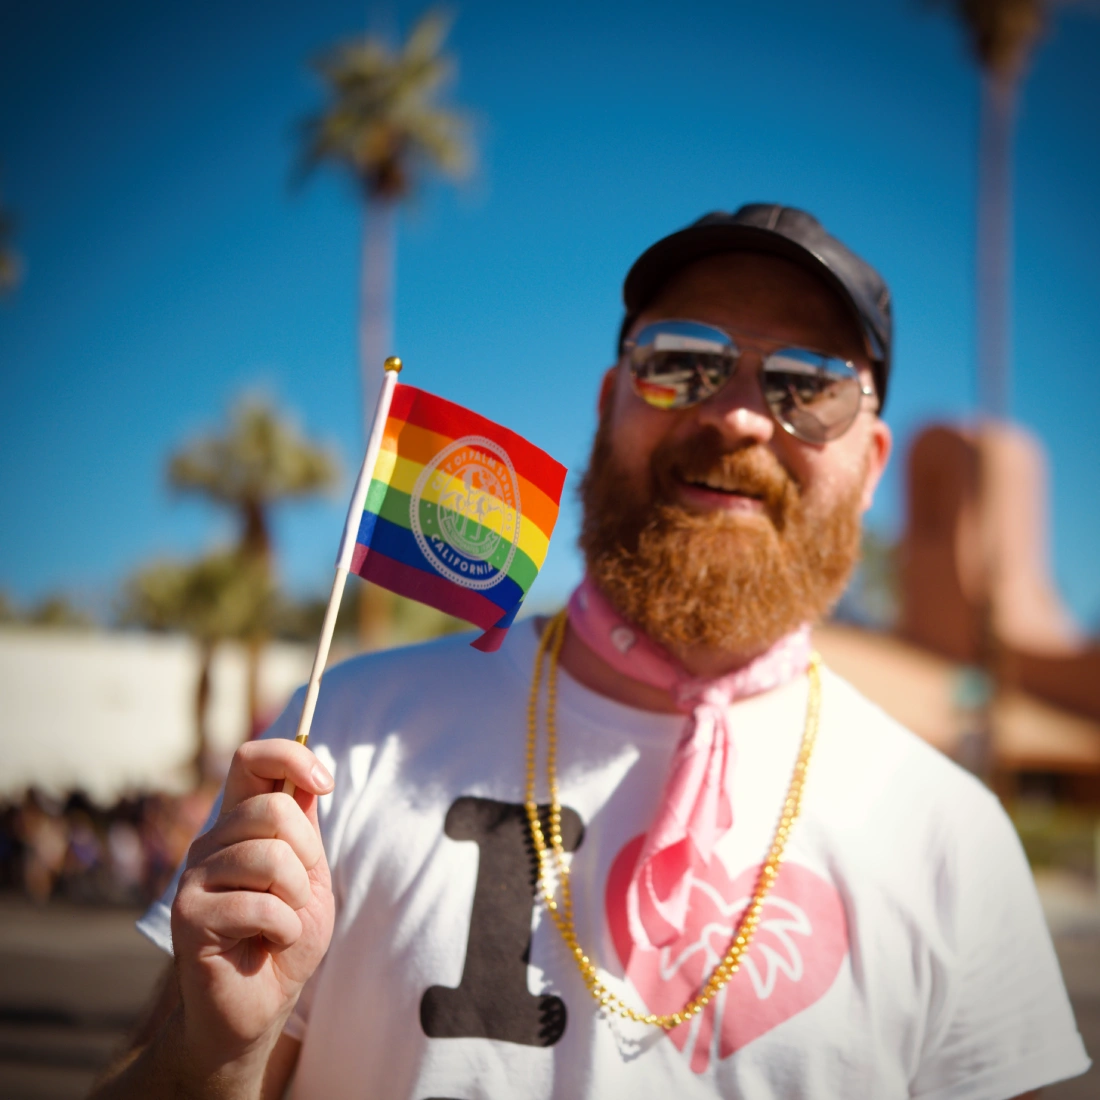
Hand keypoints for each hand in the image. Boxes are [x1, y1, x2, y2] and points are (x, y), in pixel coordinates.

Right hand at [170, 739, 335, 1077]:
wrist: (257, 1007)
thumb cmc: (285, 938)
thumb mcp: (309, 874)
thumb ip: (304, 827)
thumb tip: (310, 774)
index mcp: (238, 824)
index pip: (250, 759)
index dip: (291, 756)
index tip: (324, 783)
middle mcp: (210, 842)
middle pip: (273, 808)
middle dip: (307, 853)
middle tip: (297, 891)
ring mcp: (194, 877)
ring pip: (270, 856)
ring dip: (295, 897)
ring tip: (281, 922)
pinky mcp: (188, 916)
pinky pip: (261, 905)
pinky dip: (284, 929)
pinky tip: (269, 943)